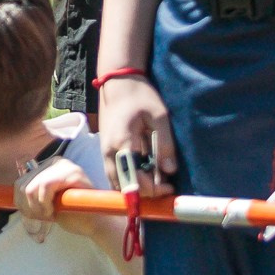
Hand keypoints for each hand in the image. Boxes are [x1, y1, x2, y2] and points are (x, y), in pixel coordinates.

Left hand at [13, 156, 94, 241]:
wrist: (95, 223)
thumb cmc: (71, 214)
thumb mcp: (44, 204)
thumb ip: (30, 196)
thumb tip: (7, 196)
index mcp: (47, 168)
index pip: (20, 182)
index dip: (18, 200)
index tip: (25, 212)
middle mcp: (55, 162)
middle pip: (22, 185)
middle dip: (28, 207)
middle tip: (43, 217)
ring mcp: (64, 166)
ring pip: (31, 187)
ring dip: (37, 208)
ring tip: (50, 214)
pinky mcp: (73, 173)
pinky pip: (44, 188)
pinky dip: (45, 204)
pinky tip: (55, 211)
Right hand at [97, 76, 175, 195]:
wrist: (117, 82)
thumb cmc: (140, 95)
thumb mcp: (159, 116)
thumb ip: (165, 144)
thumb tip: (170, 170)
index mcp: (123, 143)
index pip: (134, 179)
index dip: (153, 189)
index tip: (170, 186)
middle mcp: (109, 152)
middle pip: (123, 187)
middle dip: (145, 192)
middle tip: (165, 185)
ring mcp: (104, 152)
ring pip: (116, 183)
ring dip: (135, 188)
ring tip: (155, 180)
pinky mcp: (104, 150)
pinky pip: (113, 174)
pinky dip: (127, 180)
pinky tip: (144, 173)